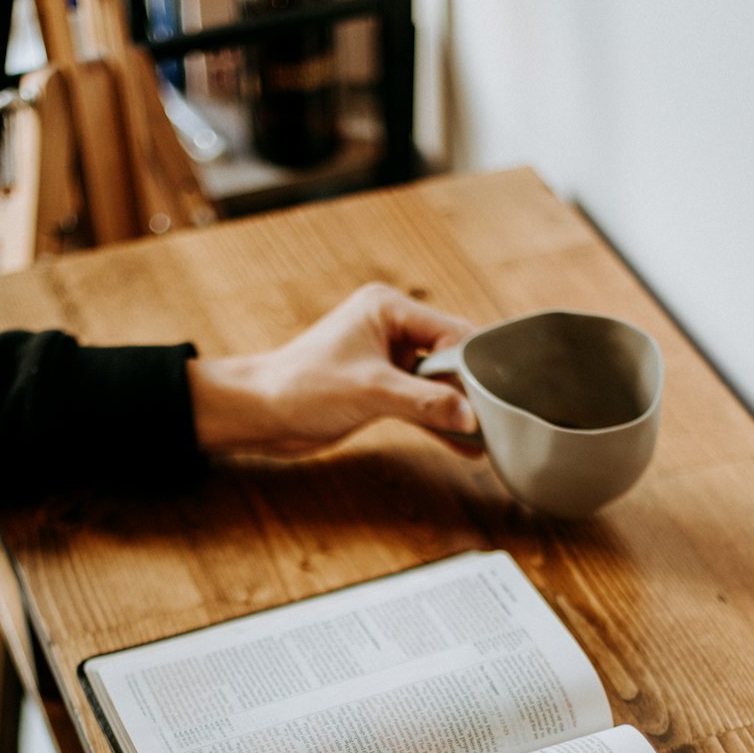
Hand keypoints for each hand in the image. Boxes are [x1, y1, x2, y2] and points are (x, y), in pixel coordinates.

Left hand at [186, 282, 478, 453]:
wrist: (260, 413)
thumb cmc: (301, 387)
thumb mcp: (371, 392)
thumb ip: (425, 403)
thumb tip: (470, 417)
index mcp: (388, 308)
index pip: (451, 332)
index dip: (470, 366)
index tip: (487, 400)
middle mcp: (390, 327)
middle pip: (449, 356)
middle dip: (467, 389)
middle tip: (493, 419)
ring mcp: (386, 358)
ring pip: (437, 382)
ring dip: (454, 409)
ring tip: (487, 435)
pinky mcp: (380, 387)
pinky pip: (420, 402)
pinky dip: (437, 421)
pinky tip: (463, 443)